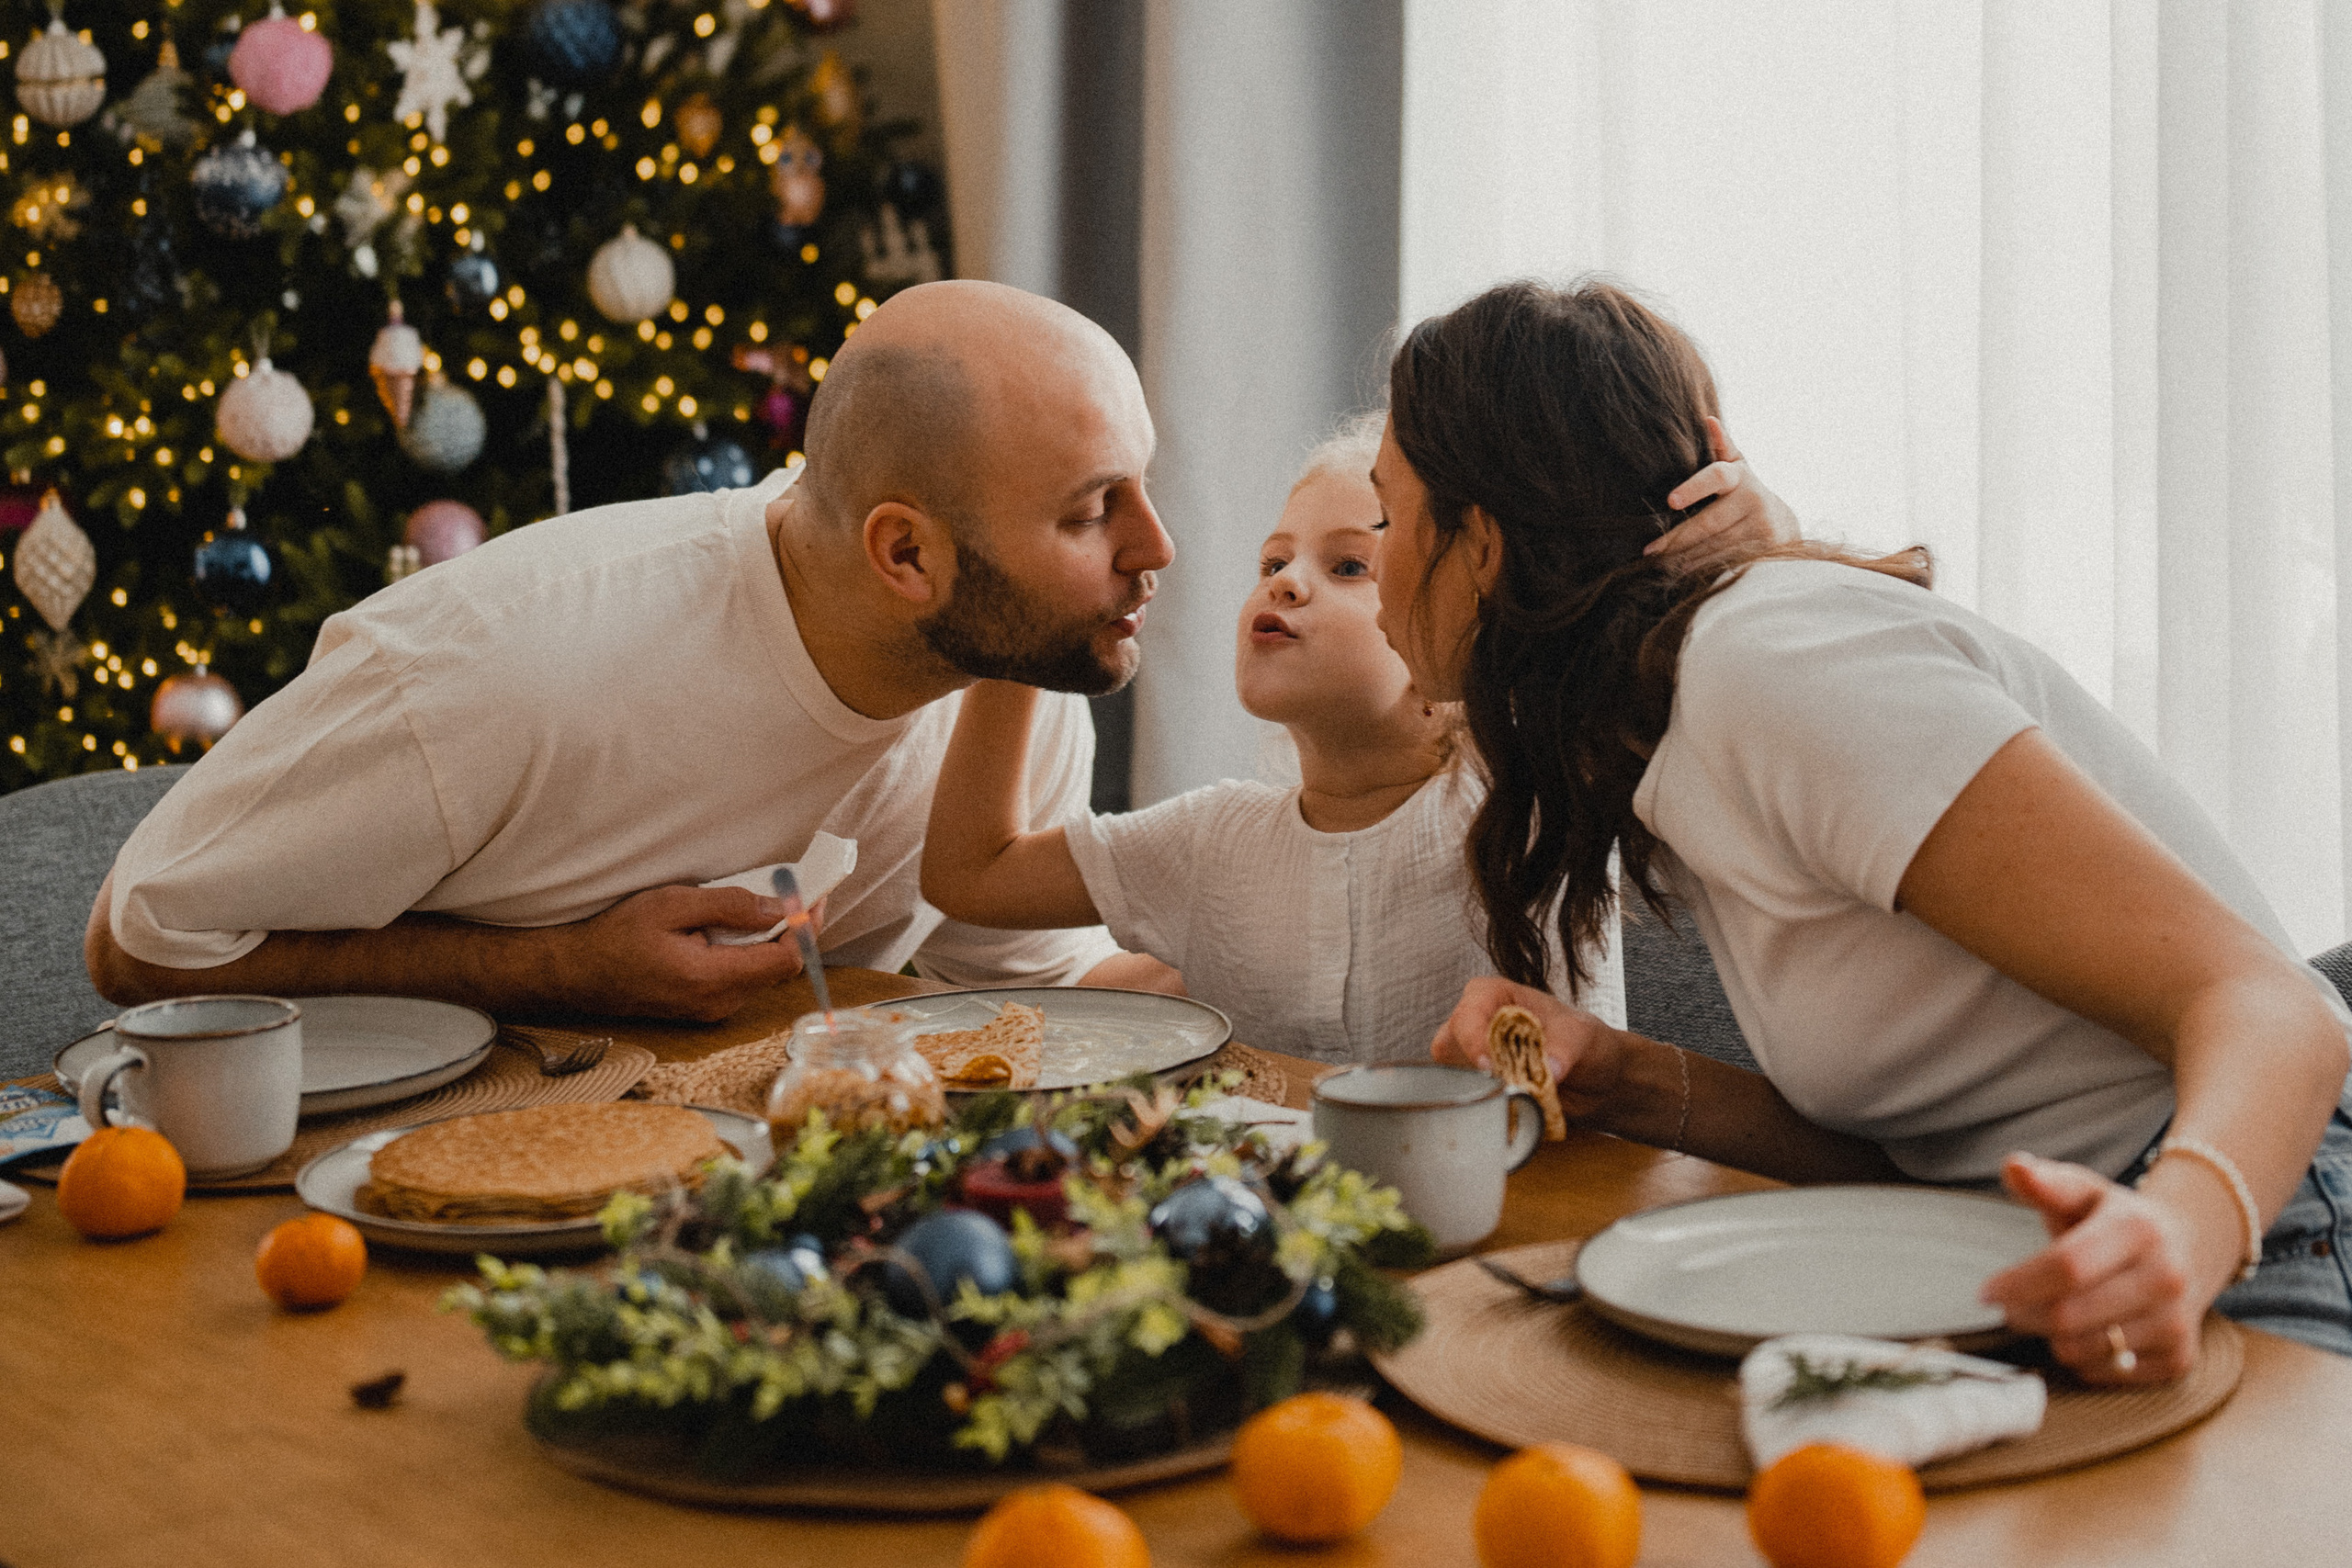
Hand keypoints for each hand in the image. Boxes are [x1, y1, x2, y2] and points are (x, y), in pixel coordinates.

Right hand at [552, 884, 811, 1021]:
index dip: (806, 927)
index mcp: (712, 979)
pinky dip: (750, 950)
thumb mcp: (671, 905)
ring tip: (767, 903)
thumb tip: (779, 908)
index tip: (815, 896)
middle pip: (779, 968)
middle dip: (793, 930)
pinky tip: (738, 926)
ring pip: (762, 973)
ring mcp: (711, 1010)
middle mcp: (718, 1003)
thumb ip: (728, 906)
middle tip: (798, 892)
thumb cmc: (617, 936)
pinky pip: (742, 978)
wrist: (576, 973)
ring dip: (770, 939)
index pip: (785, 960)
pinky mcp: (703, 1007)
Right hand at [1430, 976, 1629, 1122]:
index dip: (1473, 1039)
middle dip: (1472, 1069)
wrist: (1598, 1079)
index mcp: (1495, 995)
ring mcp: (1474, 1057)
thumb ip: (1565, 1048)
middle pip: (1449, 1044)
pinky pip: (1467, 1099)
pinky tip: (1512, 1109)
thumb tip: (1549, 1069)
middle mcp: (1477, 1023)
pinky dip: (1486, 1108)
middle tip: (1503, 1088)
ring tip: (1514, 1099)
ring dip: (1479, 1091)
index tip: (1489, 1067)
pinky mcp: (1479, 1086)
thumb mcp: (1583, 1036)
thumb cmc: (1587, 1042)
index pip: (1468, 1013)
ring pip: (1452, 1075)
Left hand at [1651, 417, 1799, 569]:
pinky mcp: (1764, 550)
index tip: (1670, 501)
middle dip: (1676, 538)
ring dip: (1685, 558)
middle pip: (1708, 522)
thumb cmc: (1745, 492)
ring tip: (1659, 566)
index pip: (1716, 476)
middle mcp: (1753, 499)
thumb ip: (1721, 446)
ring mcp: (1761, 526)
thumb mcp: (1737, 467)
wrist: (1783, 523)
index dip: (1694, 487)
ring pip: (1714, 546)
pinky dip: (1702, 569)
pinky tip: (1682, 574)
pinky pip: (1726, 562)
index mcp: (1740, 476)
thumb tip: (1707, 419)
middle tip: (1649, 550)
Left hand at [1978, 1152, 2209, 1382]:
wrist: (2188, 1249)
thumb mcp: (2084, 1192)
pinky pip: (2106, 1374)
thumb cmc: (2116, 1219)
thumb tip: (2013, 1165)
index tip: (1985, 1292)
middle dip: (2025, 1315)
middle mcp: (2166, 1277)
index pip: (2066, 1267)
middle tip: (2010, 1307)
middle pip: (2069, 1316)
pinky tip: (2087, 1332)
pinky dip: (2084, 1359)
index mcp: (2138, 1229)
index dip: (2019, 1283)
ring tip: (2053, 1314)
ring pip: (2084, 1350)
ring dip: (2053, 1338)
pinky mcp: (2181, 1358)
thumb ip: (2046, 1183)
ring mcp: (2177, 1321)